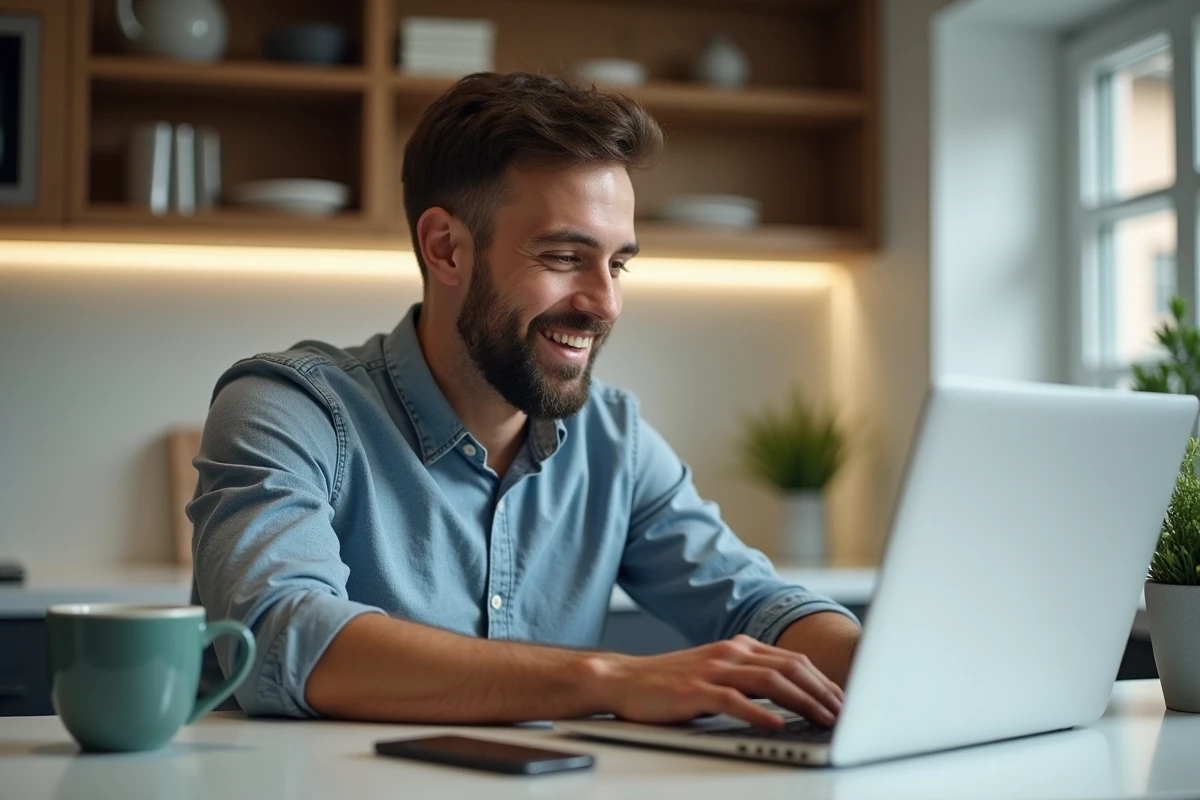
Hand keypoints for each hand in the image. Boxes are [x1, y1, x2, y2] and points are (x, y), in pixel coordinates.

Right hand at [586, 634, 844, 729]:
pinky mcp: (695, 690)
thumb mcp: (716, 673)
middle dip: (821, 691)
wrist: (625, 680)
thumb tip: (789, 700)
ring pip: (770, 681)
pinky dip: (760, 713)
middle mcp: (730, 652)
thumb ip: (748, 679)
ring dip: (802, 701)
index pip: (792, 661)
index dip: (822, 681)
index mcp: (738, 647)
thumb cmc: (671, 683)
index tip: (842, 701)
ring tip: (822, 719)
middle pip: (789, 668)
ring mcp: (713, 670)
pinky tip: (777, 725)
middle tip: (843, 714)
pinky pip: (735, 700)